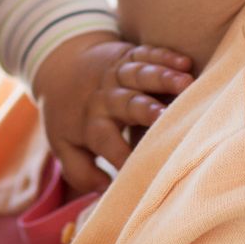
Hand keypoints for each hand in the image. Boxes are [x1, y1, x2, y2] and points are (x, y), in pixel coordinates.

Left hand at [34, 34, 194, 193]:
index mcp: (91, 123)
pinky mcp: (129, 54)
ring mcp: (118, 73)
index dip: (123, 156)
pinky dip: (165, 56)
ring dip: (162, 77)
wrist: (59, 65)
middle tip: (164, 117)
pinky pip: (147, 53)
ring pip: (140, 74)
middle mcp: (106, 98)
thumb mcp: (63, 145)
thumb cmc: (69, 115)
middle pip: (127, 103)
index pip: (108, 143)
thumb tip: (105, 190)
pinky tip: (184, 62)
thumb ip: (80, 172)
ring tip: (185, 82)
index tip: (142, 170)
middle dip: (146, 110)